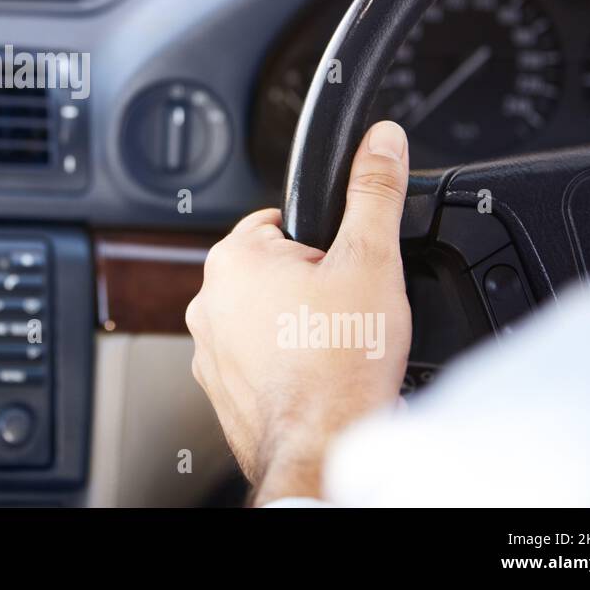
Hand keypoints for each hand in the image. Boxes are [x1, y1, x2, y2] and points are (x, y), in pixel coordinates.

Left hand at [186, 120, 412, 504]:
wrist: (325, 447)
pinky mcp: (221, 388)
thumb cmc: (341, 364)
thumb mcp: (372, 260)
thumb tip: (381, 142)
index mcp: (233, 257)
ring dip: (299, 326)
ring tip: (334, 349)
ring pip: (268, 317)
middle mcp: (208, 299)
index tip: (345, 273)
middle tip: (347, 315)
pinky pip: (260, 359)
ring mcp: (209, 348)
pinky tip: (317, 376)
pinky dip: (286, 363)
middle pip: (276, 270)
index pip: (282, 223)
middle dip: (313, 287)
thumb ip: (374, 192)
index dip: (325, 245)